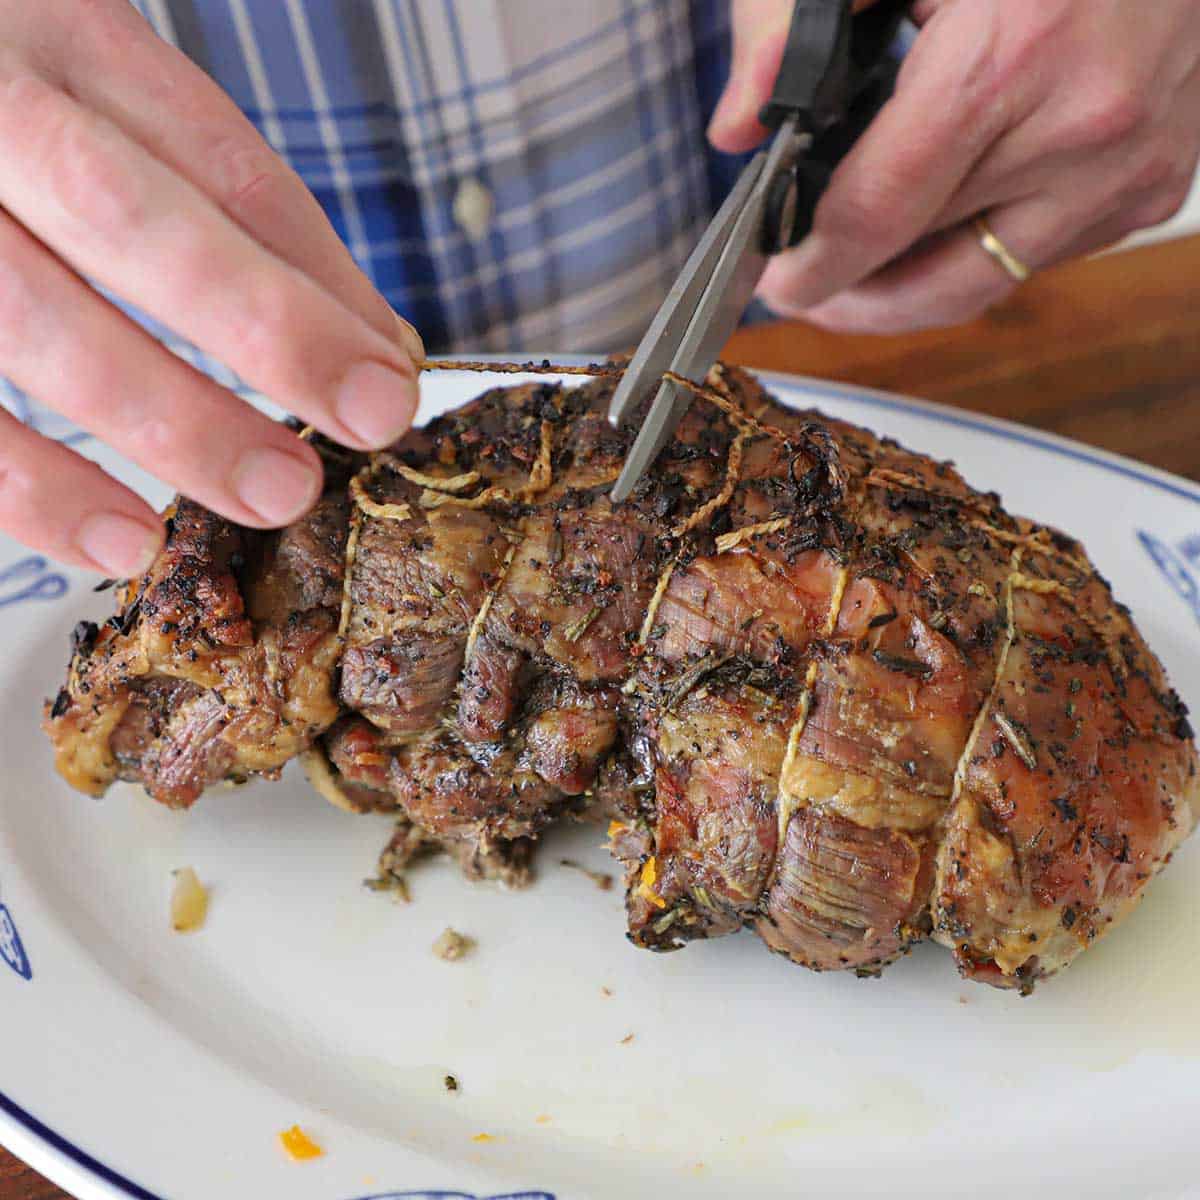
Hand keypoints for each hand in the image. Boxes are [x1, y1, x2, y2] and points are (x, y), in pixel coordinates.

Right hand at [0, 1, 422, 577]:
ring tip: (275, 495)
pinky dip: (32, 488)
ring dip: (169, 421)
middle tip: (370, 417)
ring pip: (32, 319)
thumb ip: (236, 214)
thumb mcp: (115, 106)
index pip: (214, 160)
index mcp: (62, 38)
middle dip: (266, 325)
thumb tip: (383, 349)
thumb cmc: (15, 109)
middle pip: (127, 215)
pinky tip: (124, 541)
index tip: (395, 375)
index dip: (317, 277)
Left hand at [710, 0, 1199, 332]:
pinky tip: (946, 219)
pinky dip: (980, 252)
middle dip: (852, 291)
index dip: (814, 268)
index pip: (879, 214)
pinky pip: (1039, 259)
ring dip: (911, 288)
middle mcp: (1084, 128)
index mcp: (1010, 55)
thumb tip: (735, 130)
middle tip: (808, 285)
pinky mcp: (1154, 186)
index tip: (777, 287)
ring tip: (861, 268)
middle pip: (928, 270)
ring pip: (983, 283)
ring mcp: (1129, 166)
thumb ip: (790, 25)